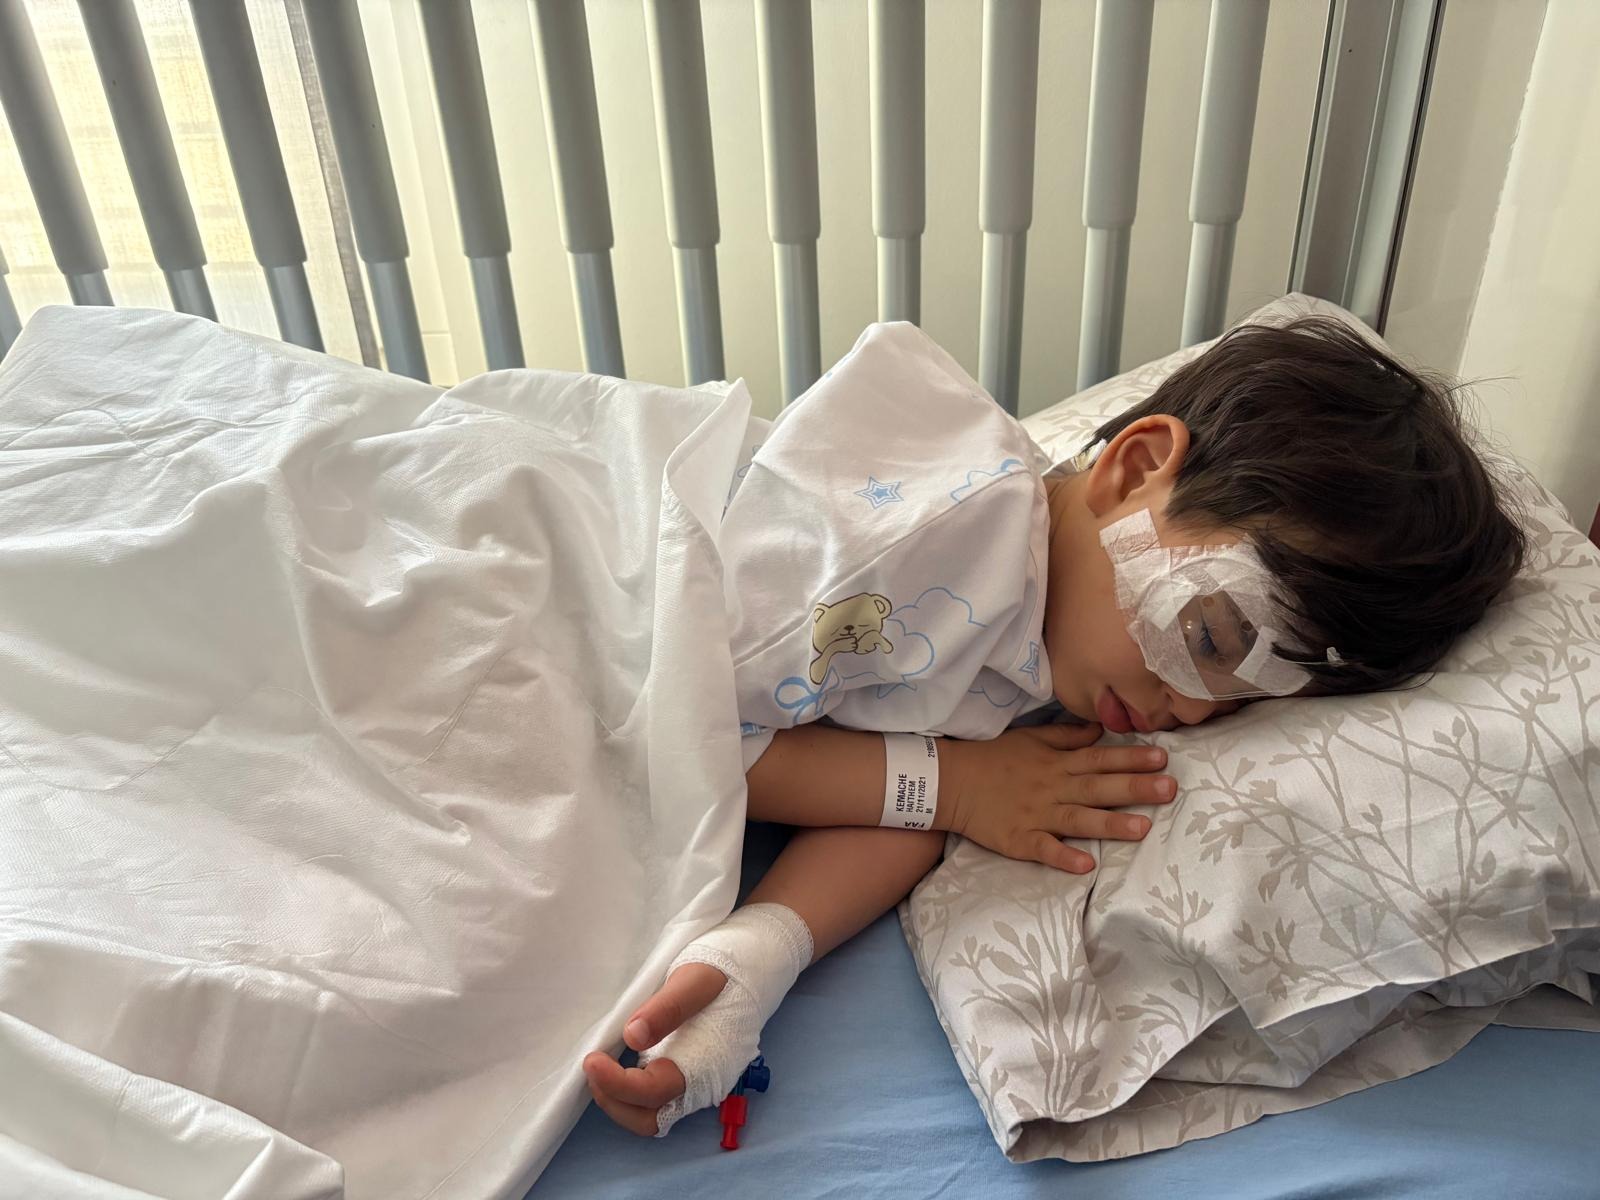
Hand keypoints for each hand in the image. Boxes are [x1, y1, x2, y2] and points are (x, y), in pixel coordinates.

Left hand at [581, 962, 725, 1135]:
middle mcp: (703, 1084)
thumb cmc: (725, 970)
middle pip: (649, 1118)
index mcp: (706, 1064)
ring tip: (600, 1067)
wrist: (755, 964)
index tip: (592, 1059)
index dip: (617, 1083)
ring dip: (619, 1100)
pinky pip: (657, 1098)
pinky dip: (630, 1092)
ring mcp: (697, 1082)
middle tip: (592, 1067)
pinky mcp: (691, 1074)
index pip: (652, 1092)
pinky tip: (618, 1065)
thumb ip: (667, 1008)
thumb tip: (632, 1036)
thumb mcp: (695, 978)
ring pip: (651, 1113)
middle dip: (613, 1101)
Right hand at [942, 723, 1174, 872]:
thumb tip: (1101, 730)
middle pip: (1097, 788)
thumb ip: (1068, 736)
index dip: (1131, 759)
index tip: (1163, 758)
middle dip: (1134, 788)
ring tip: (1143, 828)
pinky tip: (1085, 865)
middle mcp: (1052, 788)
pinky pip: (1043, 850)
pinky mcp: (1018, 839)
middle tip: (1169, 789)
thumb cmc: (994, 758)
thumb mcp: (1032, 738)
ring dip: (1110, 824)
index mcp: (1057, 764)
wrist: (950, 781)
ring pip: (1078, 820)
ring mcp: (1036, 815)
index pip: (1099, 759)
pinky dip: (1062, 857)